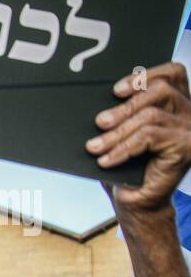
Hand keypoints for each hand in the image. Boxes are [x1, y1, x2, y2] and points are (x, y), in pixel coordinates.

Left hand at [88, 63, 190, 212]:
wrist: (138, 203)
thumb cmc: (128, 169)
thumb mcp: (122, 135)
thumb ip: (120, 115)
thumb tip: (99, 104)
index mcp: (178, 104)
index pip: (172, 74)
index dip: (145, 76)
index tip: (116, 90)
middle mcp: (189, 114)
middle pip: (160, 91)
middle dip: (125, 106)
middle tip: (100, 122)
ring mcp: (190, 130)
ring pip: (151, 115)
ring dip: (118, 132)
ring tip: (95, 146)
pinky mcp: (185, 146)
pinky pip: (149, 136)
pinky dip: (123, 148)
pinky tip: (106, 160)